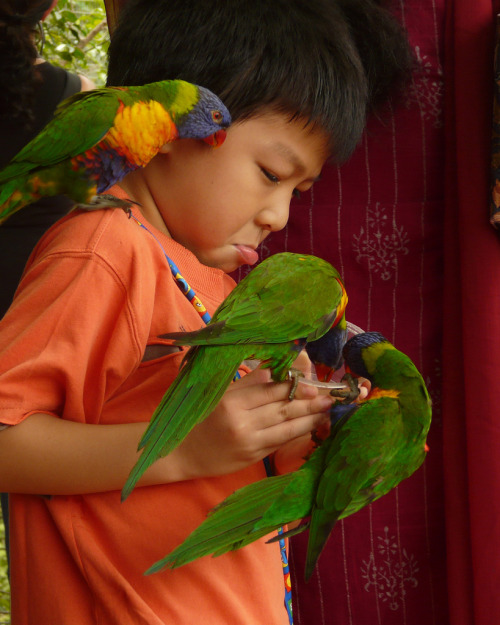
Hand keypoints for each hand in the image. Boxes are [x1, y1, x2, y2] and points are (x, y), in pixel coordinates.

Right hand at [174, 366, 333, 479]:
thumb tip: (274, 369)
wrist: (183, 453)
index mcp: (231, 401)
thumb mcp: (219, 395)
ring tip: (326, 410)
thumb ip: (247, 383)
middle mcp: (241, 422)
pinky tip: (310, 427)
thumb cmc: (201, 418)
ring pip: (286, 427)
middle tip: (328, 396)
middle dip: (308, 402)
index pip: (270, 391)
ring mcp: (248, 441)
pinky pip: (279, 442)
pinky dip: (297, 434)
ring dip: (309, 419)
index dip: (293, 386)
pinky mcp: (252, 457)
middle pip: (282, 408)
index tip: (312, 383)